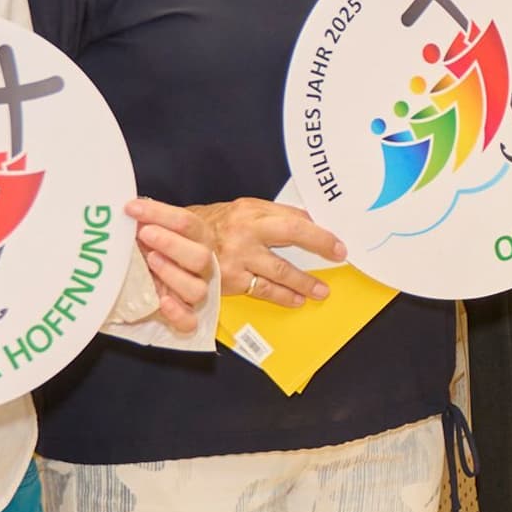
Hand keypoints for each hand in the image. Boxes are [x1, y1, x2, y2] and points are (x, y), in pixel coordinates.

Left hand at [126, 195, 216, 334]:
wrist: (150, 271)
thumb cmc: (150, 246)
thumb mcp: (146, 228)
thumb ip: (141, 219)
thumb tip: (124, 206)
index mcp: (196, 239)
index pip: (187, 223)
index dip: (159, 214)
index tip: (131, 208)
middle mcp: (200, 266)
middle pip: (201, 257)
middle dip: (172, 244)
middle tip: (145, 234)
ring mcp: (194, 292)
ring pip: (197, 289)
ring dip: (173, 274)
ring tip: (151, 261)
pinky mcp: (185, 316)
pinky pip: (190, 322)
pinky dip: (178, 314)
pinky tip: (163, 302)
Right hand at [190, 197, 348, 305]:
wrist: (174, 243)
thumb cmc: (213, 227)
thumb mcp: (241, 211)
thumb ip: (272, 216)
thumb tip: (308, 223)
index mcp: (249, 212)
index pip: (292, 217)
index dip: (317, 229)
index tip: (335, 240)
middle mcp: (245, 232)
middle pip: (291, 234)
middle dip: (319, 245)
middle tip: (338, 255)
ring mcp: (238, 258)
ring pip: (281, 270)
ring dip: (305, 282)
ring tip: (321, 290)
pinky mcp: (232, 280)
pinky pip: (264, 290)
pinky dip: (284, 296)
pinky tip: (297, 299)